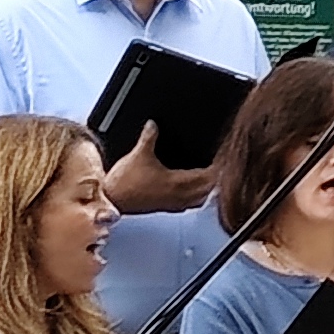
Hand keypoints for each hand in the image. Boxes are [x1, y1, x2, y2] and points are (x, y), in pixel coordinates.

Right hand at [102, 124, 218, 217]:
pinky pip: (188, 205)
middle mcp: (178, 196)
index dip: (218, 169)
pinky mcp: (164, 208)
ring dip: (208, 190)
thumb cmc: (123, 183)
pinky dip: (195, 199)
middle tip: (222, 169)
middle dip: (217, 180)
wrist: (110, 200)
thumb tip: (153, 124)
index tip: (223, 161)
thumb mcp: (138, 154)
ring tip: (212, 180)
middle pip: (208, 190)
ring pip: (200, 200)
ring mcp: (172, 204)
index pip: (208, 177)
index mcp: (176, 182)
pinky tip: (193, 193)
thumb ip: (149, 136)